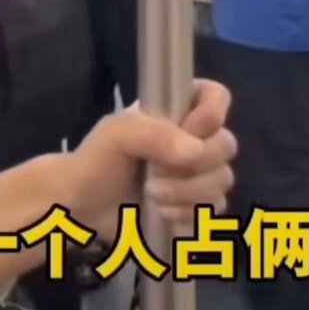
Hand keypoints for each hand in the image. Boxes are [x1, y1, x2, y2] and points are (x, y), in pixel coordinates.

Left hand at [71, 80, 235, 241]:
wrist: (82, 206)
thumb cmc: (96, 160)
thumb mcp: (116, 134)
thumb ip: (153, 134)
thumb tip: (195, 151)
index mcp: (179, 110)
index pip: (217, 97)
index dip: (212, 114)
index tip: (189, 130)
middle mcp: (195, 139)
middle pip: (226, 145)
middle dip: (195, 165)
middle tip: (156, 173)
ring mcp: (199, 174)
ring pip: (223, 180)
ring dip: (188, 192)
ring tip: (152, 196)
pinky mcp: (197, 205)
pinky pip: (214, 209)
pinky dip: (189, 212)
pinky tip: (163, 213)